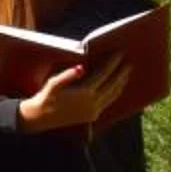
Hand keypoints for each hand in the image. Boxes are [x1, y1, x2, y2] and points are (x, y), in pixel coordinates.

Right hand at [17, 53, 133, 130]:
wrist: (41, 118)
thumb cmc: (46, 97)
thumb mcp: (53, 83)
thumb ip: (68, 75)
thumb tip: (81, 67)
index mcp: (85, 93)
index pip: (104, 74)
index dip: (113, 63)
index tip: (120, 53)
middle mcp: (93, 103)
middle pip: (112, 85)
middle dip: (122, 73)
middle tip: (129, 63)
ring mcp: (94, 111)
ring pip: (113, 95)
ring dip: (121, 84)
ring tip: (127, 74)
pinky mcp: (92, 116)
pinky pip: (108, 102)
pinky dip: (115, 93)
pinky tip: (116, 88)